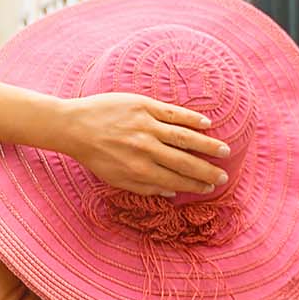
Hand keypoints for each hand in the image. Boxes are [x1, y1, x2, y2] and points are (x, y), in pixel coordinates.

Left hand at [55, 93, 229, 196]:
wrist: (74, 126)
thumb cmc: (95, 155)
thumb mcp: (115, 178)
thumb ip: (144, 187)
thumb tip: (172, 193)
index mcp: (139, 170)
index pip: (176, 179)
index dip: (196, 184)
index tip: (210, 187)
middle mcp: (146, 149)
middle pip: (185, 161)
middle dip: (207, 170)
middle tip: (224, 175)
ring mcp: (146, 126)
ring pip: (185, 137)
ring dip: (207, 145)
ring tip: (224, 151)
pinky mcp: (144, 106)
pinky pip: (173, 113)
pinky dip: (191, 119)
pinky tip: (206, 124)